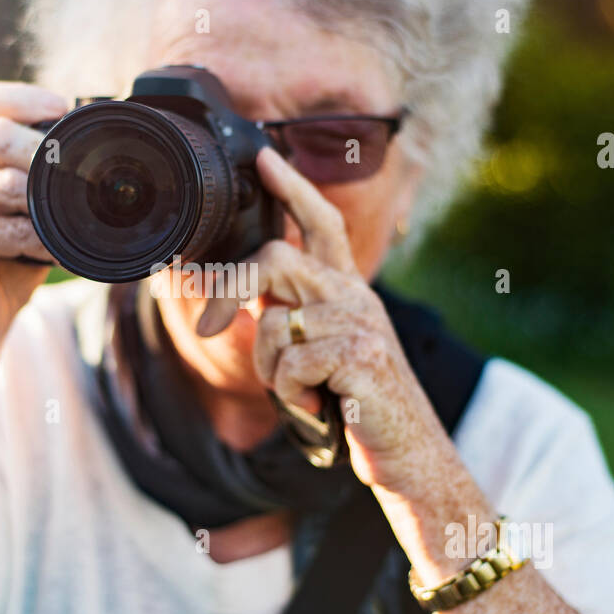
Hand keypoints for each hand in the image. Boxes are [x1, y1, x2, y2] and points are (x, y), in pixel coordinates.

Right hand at [0, 81, 67, 348]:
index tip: (60, 106)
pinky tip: (56, 252)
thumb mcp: (21, 216)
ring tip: (70, 219)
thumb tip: (93, 158)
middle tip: (78, 172)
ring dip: (46, 200)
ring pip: (3, 181)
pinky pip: (8, 229)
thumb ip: (39, 183)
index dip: (19, 96)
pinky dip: (41, 240)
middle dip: (44, 150)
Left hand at [196, 147, 445, 492]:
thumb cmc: (355, 405)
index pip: (322, 222)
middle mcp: (356, 295)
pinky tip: (315, 406)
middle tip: (207, 327)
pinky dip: (289, 394)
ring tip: (299, 392)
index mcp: (347, 290)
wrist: (407, 454)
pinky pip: (289, 364)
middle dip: (228, 290)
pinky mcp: (362, 354)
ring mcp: (361, 322)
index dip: (293, 188)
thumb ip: (288, 316)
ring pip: (274, 323)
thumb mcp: (319, 354)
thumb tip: (231, 296)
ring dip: (270, 371)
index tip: (264, 158)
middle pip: (275, 260)